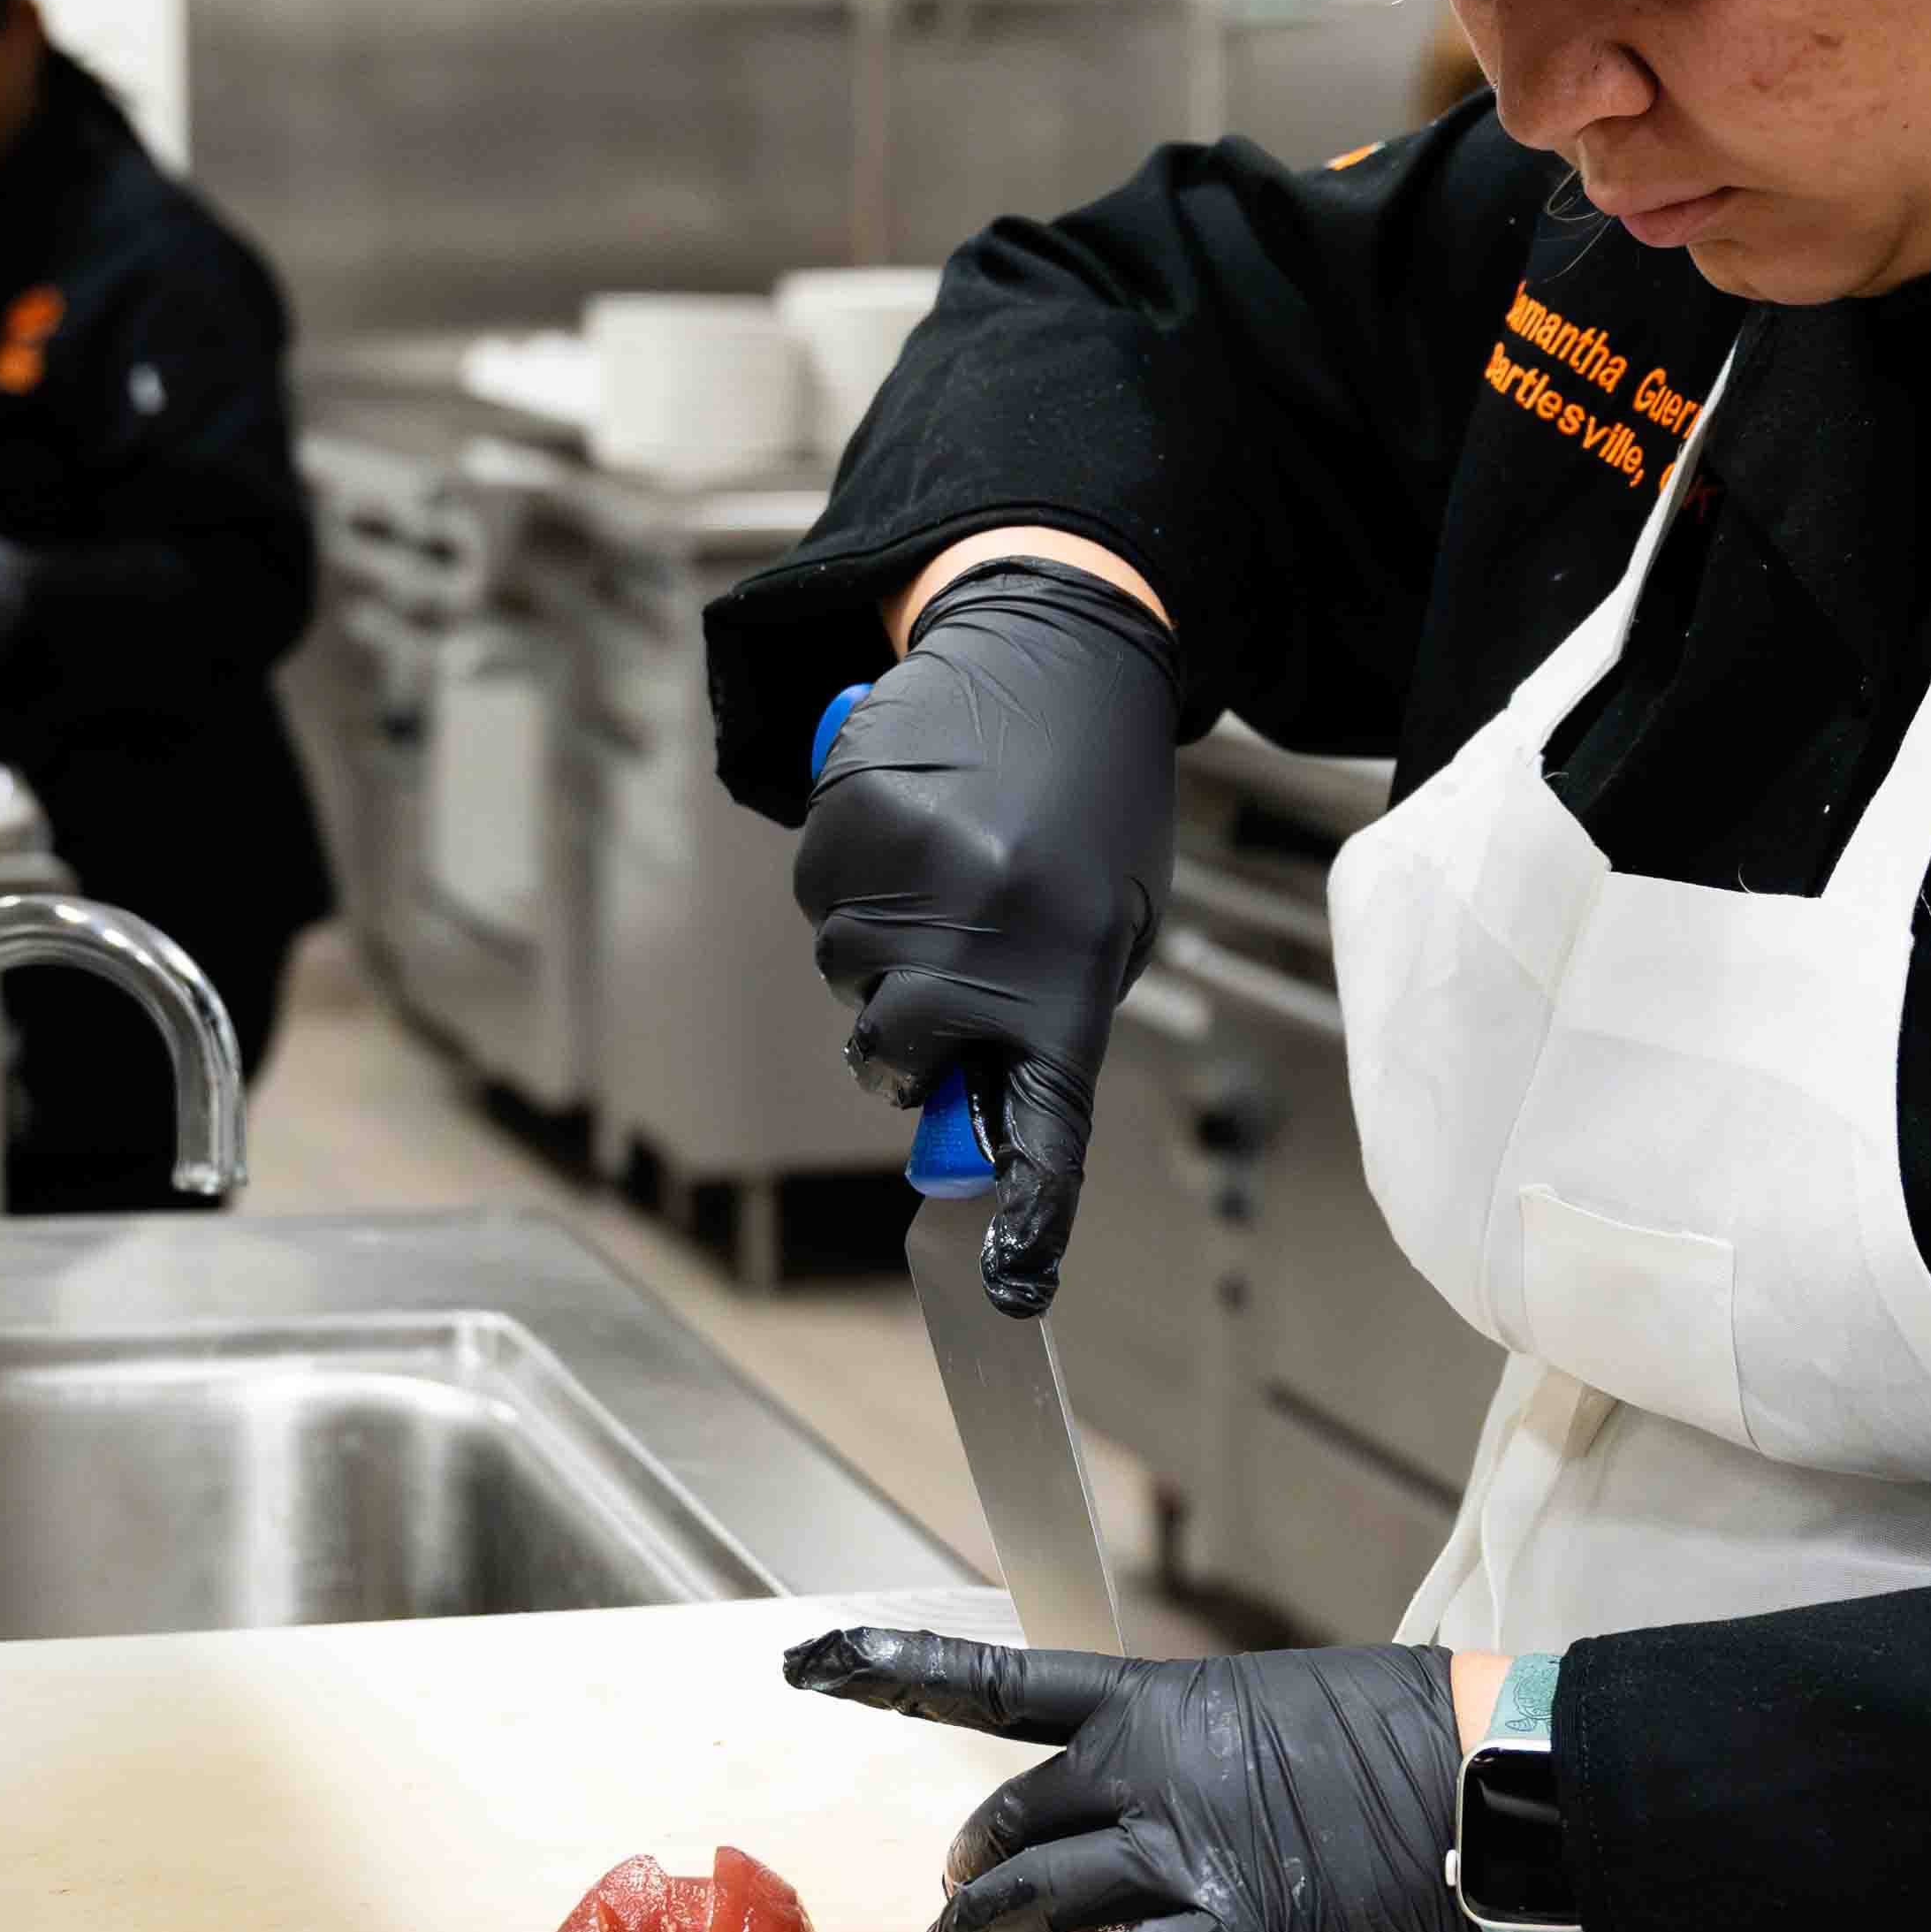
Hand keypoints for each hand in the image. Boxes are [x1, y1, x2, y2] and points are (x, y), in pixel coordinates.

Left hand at [787, 1624, 1473, 1931]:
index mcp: (1151, 1703)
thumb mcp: (1256, 1708)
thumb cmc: (1384, 1733)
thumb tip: (1107, 1827)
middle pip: (1004, 1825)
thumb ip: (1168, 1757)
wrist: (1478, 1770)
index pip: (993, 1683)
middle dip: (966, 1871)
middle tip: (956, 1903)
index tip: (815, 1659)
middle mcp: (1149, 1771)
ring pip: (1036, 1901)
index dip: (891, 1670)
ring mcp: (1188, 1853)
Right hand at [796, 557, 1177, 1315]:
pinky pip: (820, 898)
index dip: (1028, 1208)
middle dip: (905, 1041)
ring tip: (943, 872)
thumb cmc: (1095, 804)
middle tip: (944, 980)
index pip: (1046, 1118)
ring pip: (846, 976)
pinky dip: (851, 883)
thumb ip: (1041, 1026)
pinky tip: (907, 830)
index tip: (1012, 1284)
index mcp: (1070, 965)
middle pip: (895, 1057)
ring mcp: (909, 875)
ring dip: (879, 949)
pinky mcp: (848, 819)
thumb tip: (956, 1139)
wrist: (1059, 647)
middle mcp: (987, 930)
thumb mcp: (1109, 921)